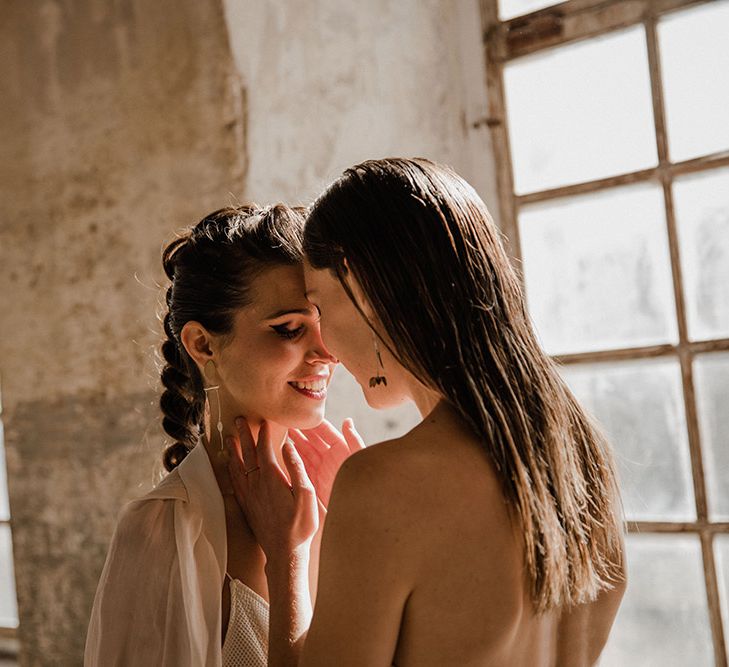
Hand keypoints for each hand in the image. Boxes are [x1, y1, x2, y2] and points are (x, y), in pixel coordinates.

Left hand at [227, 418, 318, 561]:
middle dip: (243, 435)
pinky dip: (231, 469)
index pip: (265, 448)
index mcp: (272, 478)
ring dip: (233, 450)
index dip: (264, 433)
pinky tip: (230, 466)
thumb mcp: (306, 494)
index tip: (264, 420)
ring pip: (237, 467)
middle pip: (247, 454)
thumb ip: (296, 468)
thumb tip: (288, 446)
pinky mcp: (246, 506)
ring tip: (230, 438)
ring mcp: (249, 496)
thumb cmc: (300, 525)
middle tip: (238, 419)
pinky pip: (235, 482)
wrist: (285, 553)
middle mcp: (256, 484)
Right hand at [289, 418, 364, 507]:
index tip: (301, 413)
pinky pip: (300, 468)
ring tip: (281, 432)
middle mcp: (330, 459)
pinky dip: (291, 459)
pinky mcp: (313, 483)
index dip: (313, 423)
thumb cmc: (362, 486)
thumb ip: (354, 441)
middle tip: (286, 420)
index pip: (325, 432)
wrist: (356, 513)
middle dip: (300, 430)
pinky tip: (282, 453)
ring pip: (304, 452)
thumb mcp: (359, 461)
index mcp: (342, 450)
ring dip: (293, 442)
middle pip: (312, 440)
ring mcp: (320, 470)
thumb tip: (347, 421)